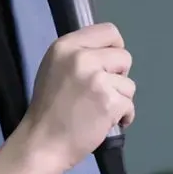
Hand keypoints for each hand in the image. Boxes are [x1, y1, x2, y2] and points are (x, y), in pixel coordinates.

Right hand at [0, 22, 133, 173]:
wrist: (42, 142)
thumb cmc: (47, 108)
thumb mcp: (54, 68)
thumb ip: (78, 55)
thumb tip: (108, 53)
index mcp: (66, 46)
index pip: (108, 31)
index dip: (115, 48)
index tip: (110, 64)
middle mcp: (82, 58)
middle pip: (124, 56)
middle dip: (118, 76)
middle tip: (101, 92)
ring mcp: (97, 79)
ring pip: (129, 84)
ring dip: (120, 99)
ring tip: (99, 110)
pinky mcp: (109, 102)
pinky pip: (130, 105)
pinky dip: (123, 116)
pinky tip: (105, 122)